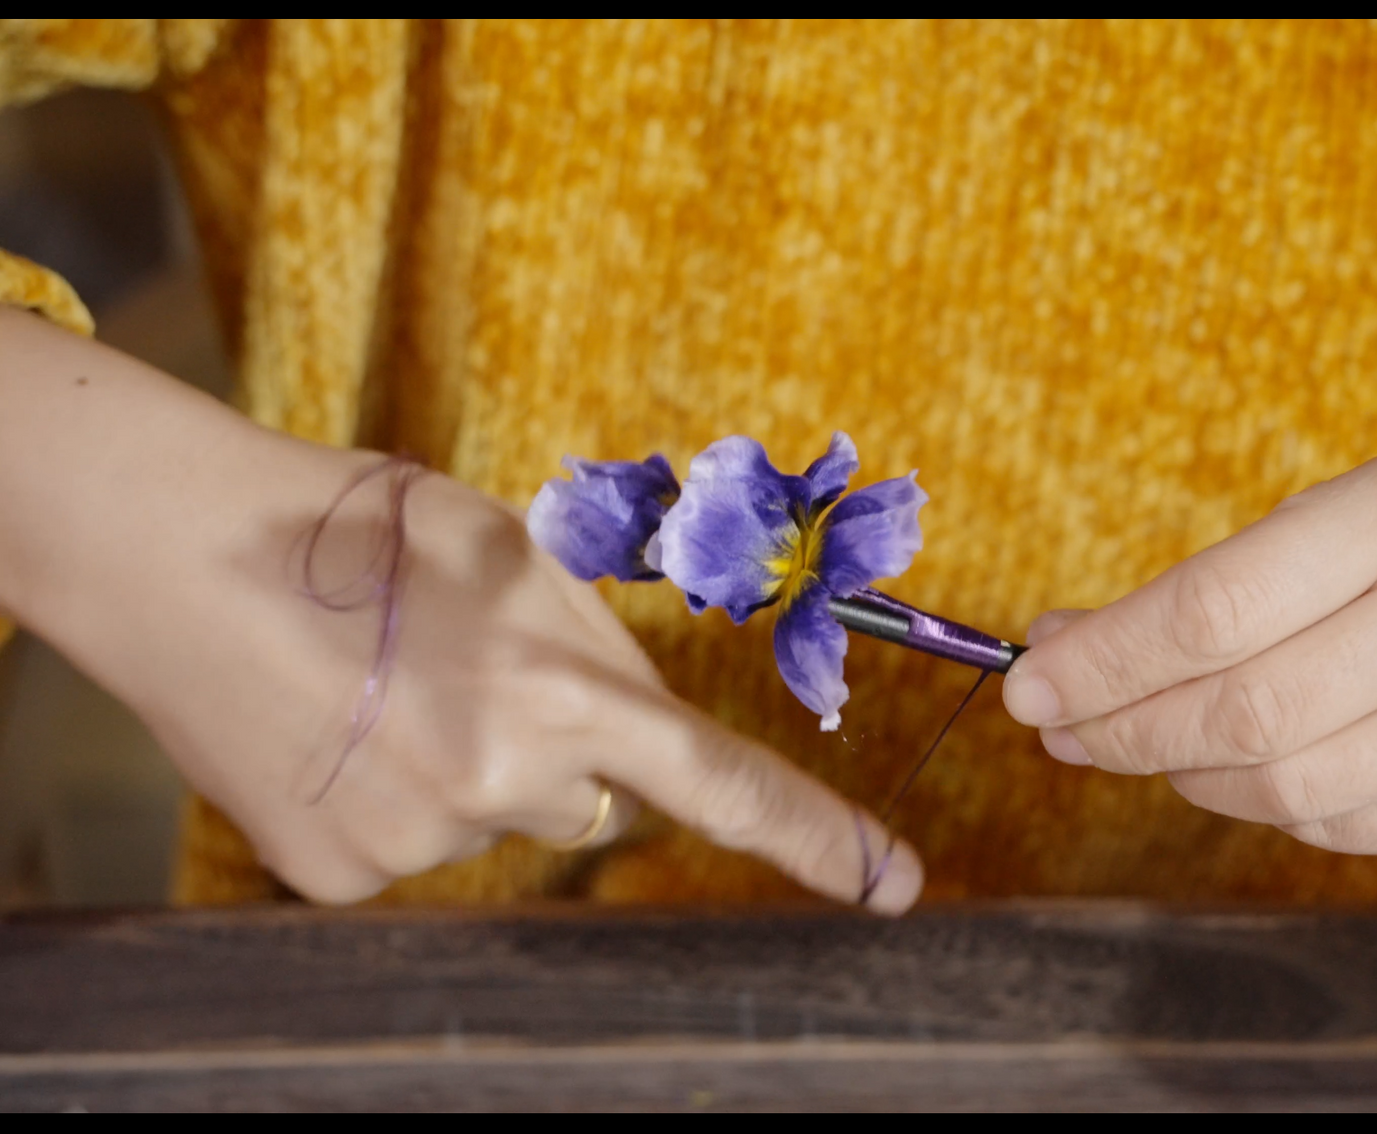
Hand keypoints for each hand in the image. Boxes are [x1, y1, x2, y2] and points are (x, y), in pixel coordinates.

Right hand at [0, 308, 921, 908]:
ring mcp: (415, 841)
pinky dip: (393, 800)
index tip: (891, 887)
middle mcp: (500, 784)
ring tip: (386, 686)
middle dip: (558, 750)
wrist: (178, 554)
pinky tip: (340, 731)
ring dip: (469, 772)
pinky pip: (415, 849)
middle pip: (591, 804)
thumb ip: (598, 648)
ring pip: (498, 825)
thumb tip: (642, 729)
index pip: (720, 782)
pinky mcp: (338, 878)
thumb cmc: (360, 532)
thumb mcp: (515, 555)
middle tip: (466, 671)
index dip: (815, 837)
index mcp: (561, 689)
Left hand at [1002, 453, 1376, 882]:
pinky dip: (1275, 812)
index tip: (1031, 685)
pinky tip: (1250, 775)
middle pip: (1246, 711)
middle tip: (1066, 731)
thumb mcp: (1373, 519)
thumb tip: (1069, 644)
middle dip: (1128, 731)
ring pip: (1292, 790)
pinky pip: (1351, 833)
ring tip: (1153, 746)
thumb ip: (1233, 581)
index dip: (1108, 661)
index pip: (1220, 605)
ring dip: (1192, 777)